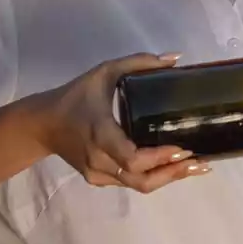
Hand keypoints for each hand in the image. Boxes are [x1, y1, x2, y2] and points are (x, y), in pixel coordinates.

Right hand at [39, 52, 210, 191]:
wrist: (41, 125)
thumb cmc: (75, 96)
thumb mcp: (104, 72)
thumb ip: (138, 63)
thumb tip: (175, 58)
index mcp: (100, 134)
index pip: (132, 158)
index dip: (160, 158)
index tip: (183, 147)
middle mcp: (99, 160)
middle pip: (142, 179)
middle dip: (174, 172)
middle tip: (200, 161)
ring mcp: (98, 174)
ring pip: (138, 185)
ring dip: (168, 178)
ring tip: (194, 167)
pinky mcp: (98, 180)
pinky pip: (130, 183)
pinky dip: (152, 177)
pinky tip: (171, 168)